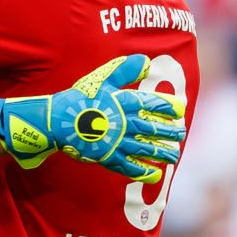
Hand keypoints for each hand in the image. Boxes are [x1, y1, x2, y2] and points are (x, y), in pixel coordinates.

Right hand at [0, 54, 186, 180]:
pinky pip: (128, 166)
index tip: (179, 109)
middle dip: (169, 132)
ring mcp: (115, 141)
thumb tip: (146, 61)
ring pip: (144, 148)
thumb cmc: (79, 98)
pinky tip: (155, 174)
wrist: (56, 120)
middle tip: (181, 134)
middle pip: (151, 128)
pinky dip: (142, 172)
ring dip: (161, 152)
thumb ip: (124, 70)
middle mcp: (122, 122)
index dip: (166, 106)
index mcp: (122, 102)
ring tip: (174, 155)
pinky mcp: (107, 156)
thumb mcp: (101, 78)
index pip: (150, 103)